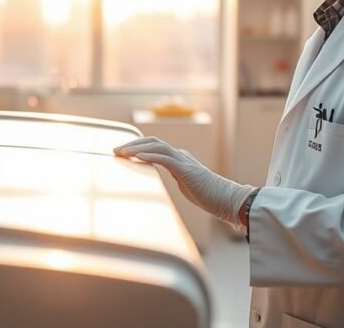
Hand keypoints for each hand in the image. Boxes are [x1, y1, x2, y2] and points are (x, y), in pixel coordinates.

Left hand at [114, 136, 254, 228]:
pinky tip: (137, 157)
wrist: (228, 200)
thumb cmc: (210, 196)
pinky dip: (150, 155)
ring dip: (136, 148)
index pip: (155, 146)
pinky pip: (165, 158)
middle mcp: (180, 155)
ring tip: (121, 152)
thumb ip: (177, 179)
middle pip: (152, 142)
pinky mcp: (186, 169)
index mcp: (180, 159)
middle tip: (115, 150)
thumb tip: (163, 182)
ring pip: (156, 146)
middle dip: (132, 144)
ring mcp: (184, 160)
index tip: (121, 152)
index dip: (137, 146)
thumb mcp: (187, 186)